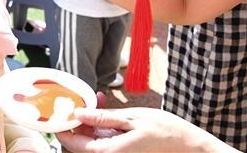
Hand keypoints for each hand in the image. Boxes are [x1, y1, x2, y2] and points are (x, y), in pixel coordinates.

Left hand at [56, 108, 234, 152]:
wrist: (188, 145)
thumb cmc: (165, 132)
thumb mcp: (132, 119)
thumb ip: (103, 118)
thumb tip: (78, 114)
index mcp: (109, 152)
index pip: (72, 143)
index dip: (62, 126)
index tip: (58, 109)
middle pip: (80, 142)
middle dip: (77, 119)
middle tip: (79, 98)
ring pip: (91, 139)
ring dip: (90, 120)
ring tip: (97, 99)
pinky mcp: (122, 151)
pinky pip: (103, 139)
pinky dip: (101, 124)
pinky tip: (106, 107)